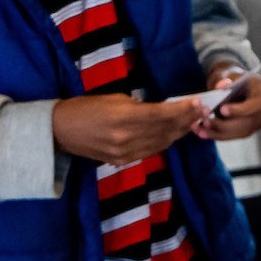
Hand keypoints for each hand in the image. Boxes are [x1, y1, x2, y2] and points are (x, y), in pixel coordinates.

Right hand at [50, 95, 201, 163]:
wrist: (59, 131)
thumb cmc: (85, 108)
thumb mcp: (114, 99)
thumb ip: (140, 106)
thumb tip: (164, 109)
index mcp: (123, 118)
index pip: (163, 115)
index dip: (183, 110)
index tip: (198, 103)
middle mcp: (126, 138)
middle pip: (166, 130)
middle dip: (187, 120)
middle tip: (202, 111)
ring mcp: (125, 153)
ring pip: (162, 143)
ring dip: (179, 132)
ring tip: (193, 121)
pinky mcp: (122, 161)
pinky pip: (151, 151)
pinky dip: (164, 142)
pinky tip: (173, 133)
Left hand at [193, 71, 260, 140]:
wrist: (239, 85)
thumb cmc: (234, 78)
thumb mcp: (229, 74)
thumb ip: (225, 78)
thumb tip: (221, 86)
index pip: (258, 103)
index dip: (241, 109)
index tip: (222, 110)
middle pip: (250, 121)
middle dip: (227, 124)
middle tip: (206, 122)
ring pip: (244, 131)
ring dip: (221, 133)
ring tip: (201, 130)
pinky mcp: (254, 128)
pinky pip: (239, 135)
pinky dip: (221, 135)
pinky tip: (205, 133)